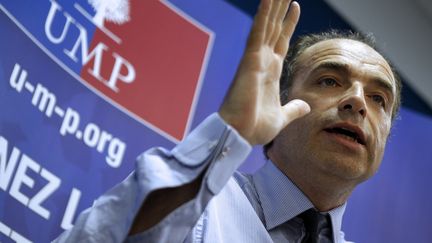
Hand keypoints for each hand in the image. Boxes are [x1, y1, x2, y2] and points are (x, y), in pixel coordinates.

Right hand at [219, 0, 309, 144]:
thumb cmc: (255, 128)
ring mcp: (255, 59)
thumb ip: (293, 109)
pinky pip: (258, 33)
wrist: (239, 135)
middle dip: (281, 9)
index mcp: (270, 72)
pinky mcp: (250, 61)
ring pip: (267, 25)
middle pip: (275, 28)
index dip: (288, 24)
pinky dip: (263, 16)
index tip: (295, 6)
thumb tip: (305, 105)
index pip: (281, 42)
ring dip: (273, 6)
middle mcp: (262, 61)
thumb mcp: (282, 117)